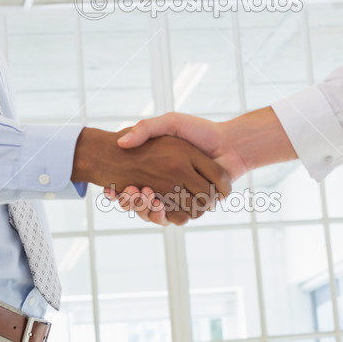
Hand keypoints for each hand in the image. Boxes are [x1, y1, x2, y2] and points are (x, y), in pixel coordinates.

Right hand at [109, 108, 295, 224]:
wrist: (231, 144)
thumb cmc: (200, 130)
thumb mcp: (170, 123)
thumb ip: (146, 128)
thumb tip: (121, 142)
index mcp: (161, 171)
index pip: (132, 188)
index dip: (122, 193)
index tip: (111, 189)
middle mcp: (169, 186)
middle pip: (140, 204)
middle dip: (130, 202)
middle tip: (124, 193)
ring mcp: (181, 197)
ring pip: (155, 214)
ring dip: (144, 209)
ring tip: (137, 195)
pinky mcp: (195, 206)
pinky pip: (176, 218)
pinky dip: (163, 215)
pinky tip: (154, 203)